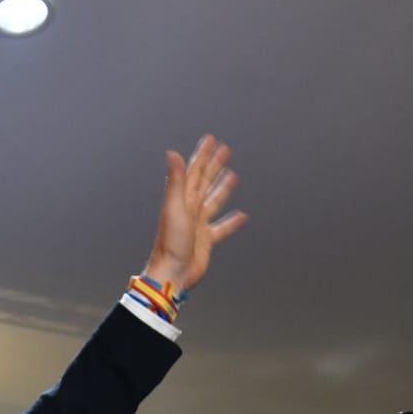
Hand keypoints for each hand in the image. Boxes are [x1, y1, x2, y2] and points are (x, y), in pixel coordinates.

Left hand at [144, 134, 246, 292]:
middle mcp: (190, 210)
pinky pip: (222, 228)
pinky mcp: (206, 240)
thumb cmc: (171, 243)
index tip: (211, 140)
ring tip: (233, 175)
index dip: (203, 155)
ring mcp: (198, 225)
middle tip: (225, 150)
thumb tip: (172, 153)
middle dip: (214, 165)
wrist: (172, 274)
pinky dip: (231, 222)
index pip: (194, 171)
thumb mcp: (175, 207)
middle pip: (205, 182)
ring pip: (213, 201)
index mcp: (183, 200)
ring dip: (222, 188)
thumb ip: (176, 180)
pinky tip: (241, 216)